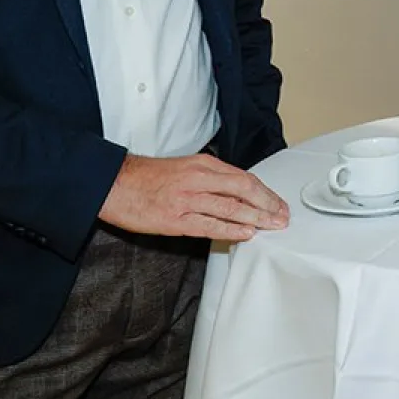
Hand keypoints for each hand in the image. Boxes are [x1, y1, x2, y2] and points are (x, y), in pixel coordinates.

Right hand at [99, 153, 290, 241]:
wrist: (115, 184)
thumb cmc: (149, 177)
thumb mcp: (185, 167)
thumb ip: (210, 177)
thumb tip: (236, 190)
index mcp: (203, 164)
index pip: (243, 177)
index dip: (265, 191)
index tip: (278, 202)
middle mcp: (198, 178)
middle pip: (244, 190)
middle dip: (268, 204)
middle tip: (282, 216)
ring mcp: (187, 199)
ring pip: (231, 207)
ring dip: (256, 218)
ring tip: (272, 225)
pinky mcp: (175, 219)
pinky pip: (209, 225)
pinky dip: (231, 229)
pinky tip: (246, 234)